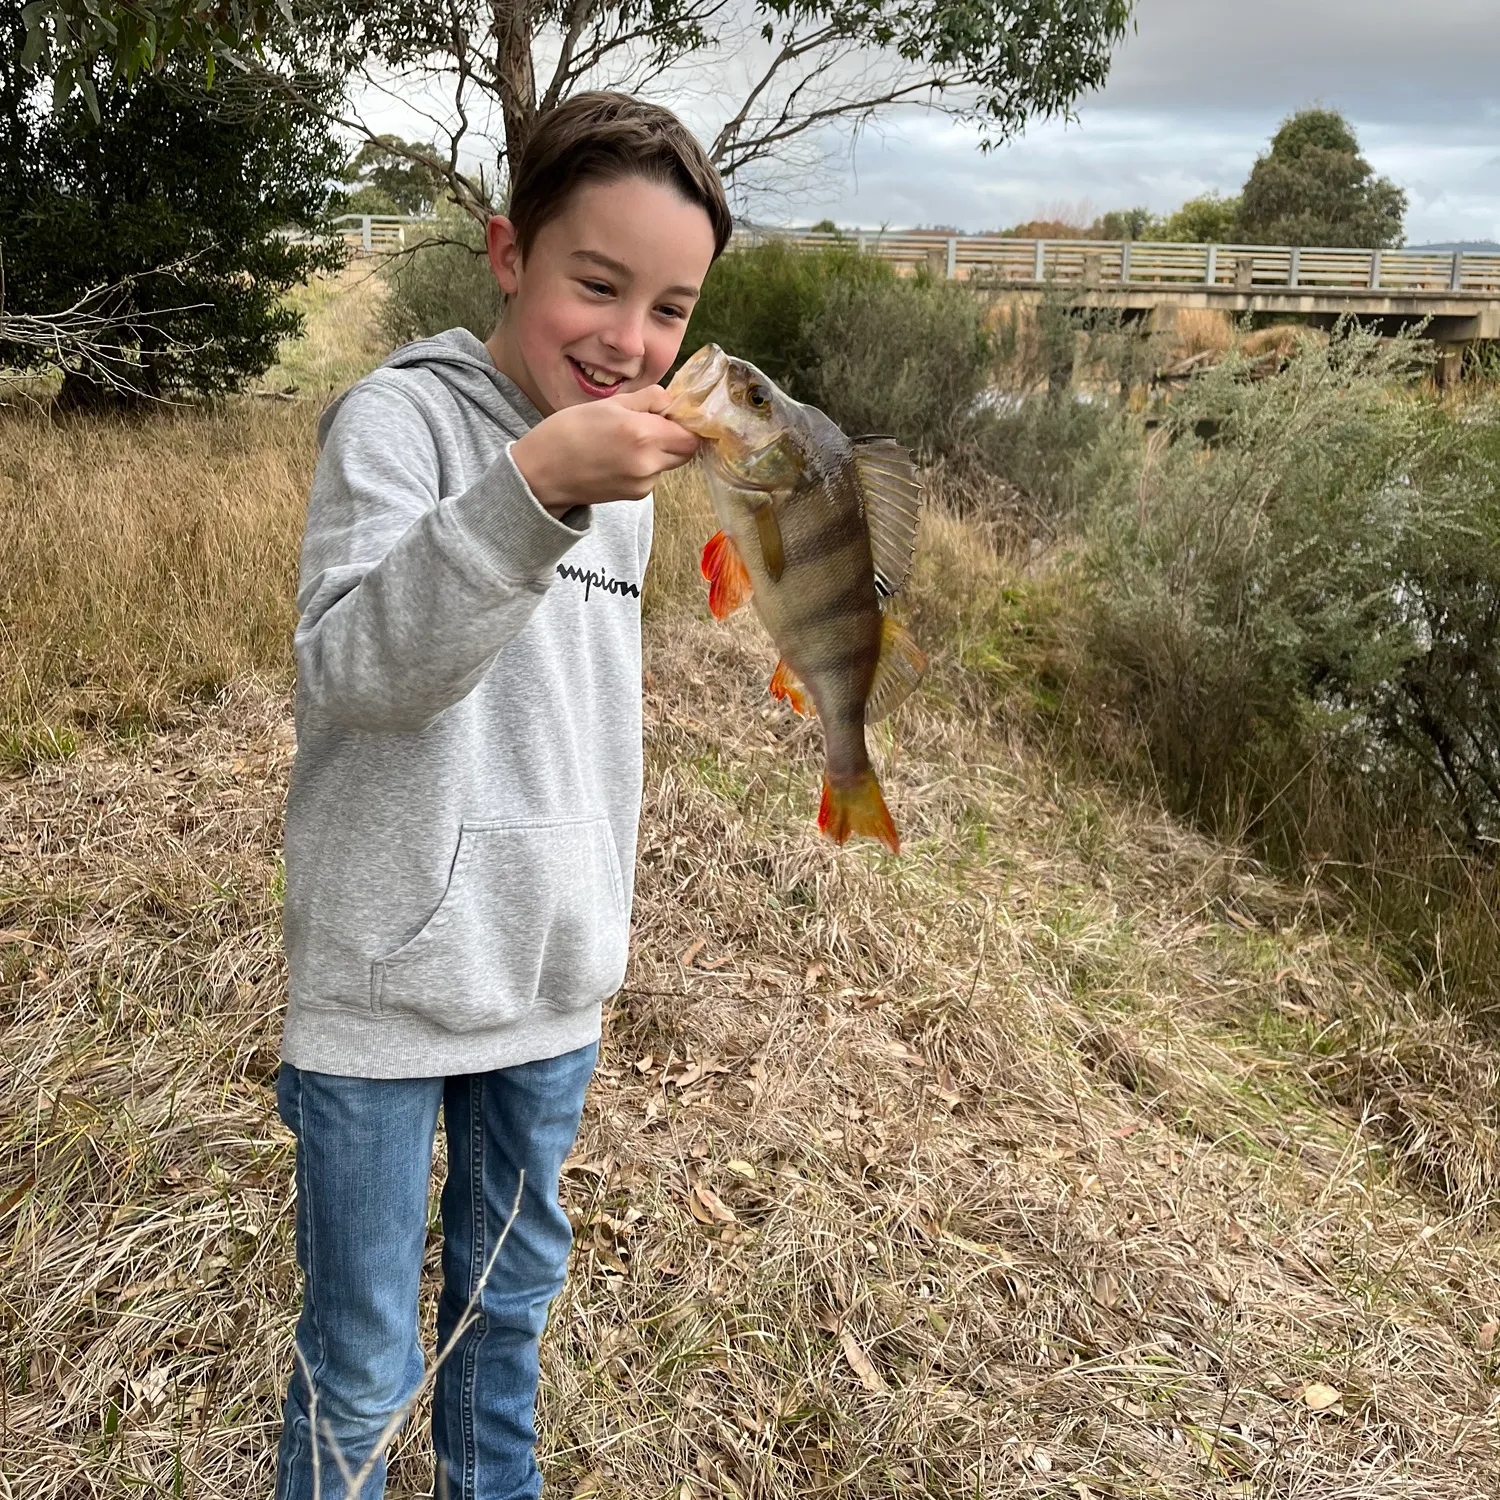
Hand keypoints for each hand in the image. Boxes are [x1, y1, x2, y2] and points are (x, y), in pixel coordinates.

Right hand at [511, 386, 699, 514]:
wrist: (542, 473)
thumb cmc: (569, 432)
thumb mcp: (609, 403)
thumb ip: (648, 399)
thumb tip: (672, 401)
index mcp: (643, 433)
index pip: (691, 434)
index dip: (686, 422)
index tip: (672, 414)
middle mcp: (648, 462)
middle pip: (686, 451)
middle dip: (676, 436)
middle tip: (652, 423)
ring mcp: (643, 483)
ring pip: (669, 463)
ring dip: (660, 451)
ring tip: (627, 440)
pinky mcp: (636, 496)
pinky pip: (653, 476)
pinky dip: (645, 465)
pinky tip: (619, 457)